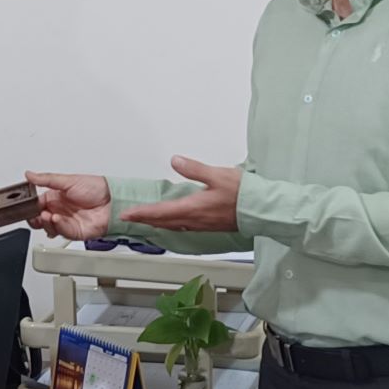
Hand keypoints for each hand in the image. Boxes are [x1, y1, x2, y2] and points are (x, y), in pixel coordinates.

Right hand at [26, 171, 111, 240]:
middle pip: (40, 219)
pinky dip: (57, 226)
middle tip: (35, 214)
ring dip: (45, 222)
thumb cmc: (96, 188)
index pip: (37, 204)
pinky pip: (61, 231)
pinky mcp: (74, 232)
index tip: (25, 206)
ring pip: (48, 227)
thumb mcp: (68, 180)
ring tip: (47, 215)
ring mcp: (67, 221)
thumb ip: (46, 179)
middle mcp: (60, 210)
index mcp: (56, 197)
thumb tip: (29, 175)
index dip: (31, 206)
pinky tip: (57, 219)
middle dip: (35, 218)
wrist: (113, 201)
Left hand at [119, 157, 241, 233]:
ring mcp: (202, 225)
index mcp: (193, 208)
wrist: (262, 210)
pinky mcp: (210, 225)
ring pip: (173, 226)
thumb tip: (175, 161)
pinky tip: (172, 221)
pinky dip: (172, 224)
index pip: (160, 212)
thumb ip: (194, 169)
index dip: (141, 213)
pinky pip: (184, 227)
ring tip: (146, 220)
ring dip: (157, 223)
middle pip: (163, 222)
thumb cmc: (244, 194)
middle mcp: (195, 220)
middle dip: (145, 219)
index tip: (126, 214)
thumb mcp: (217, 175)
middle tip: (129, 218)